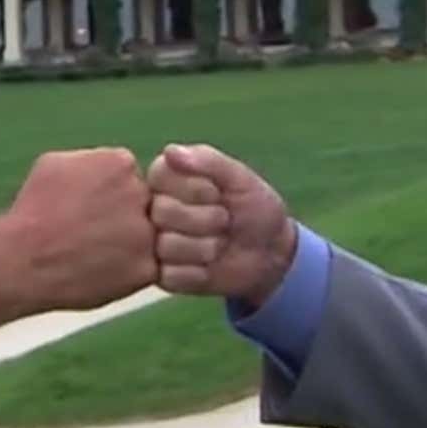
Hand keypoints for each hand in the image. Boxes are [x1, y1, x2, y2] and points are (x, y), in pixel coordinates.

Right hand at [5, 149, 157, 311]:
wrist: (22, 259)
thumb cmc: (32, 210)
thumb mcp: (55, 164)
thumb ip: (90, 160)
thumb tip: (104, 163)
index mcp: (121, 163)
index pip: (129, 177)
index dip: (110, 195)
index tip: (90, 209)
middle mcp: (140, 192)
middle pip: (144, 204)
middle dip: (124, 218)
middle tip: (94, 233)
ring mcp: (146, 232)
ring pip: (148, 237)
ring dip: (130, 245)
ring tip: (96, 254)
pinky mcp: (146, 268)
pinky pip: (146, 268)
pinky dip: (128, 273)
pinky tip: (102, 272)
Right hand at [146, 143, 296, 305]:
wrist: (271, 253)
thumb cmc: (254, 207)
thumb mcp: (240, 178)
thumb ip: (208, 161)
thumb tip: (170, 151)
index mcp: (166, 179)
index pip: (160, 176)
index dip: (196, 189)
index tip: (218, 193)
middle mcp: (155, 210)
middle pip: (162, 212)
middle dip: (205, 219)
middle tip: (225, 221)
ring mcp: (156, 244)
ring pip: (166, 246)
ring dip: (205, 247)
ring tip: (220, 245)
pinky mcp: (164, 276)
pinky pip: (170, 275)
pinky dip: (199, 273)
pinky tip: (211, 268)